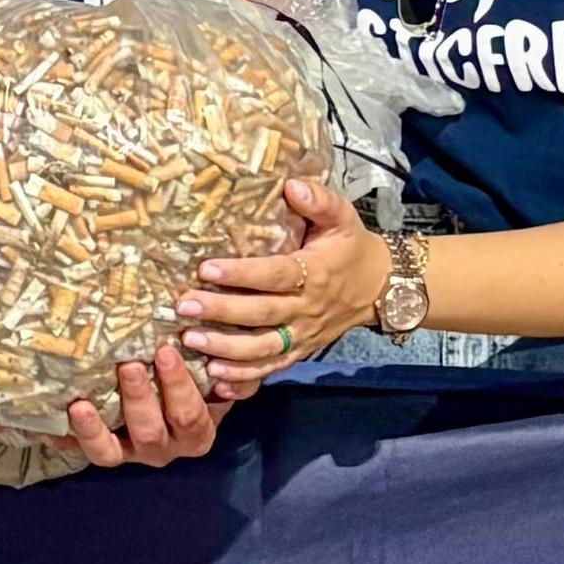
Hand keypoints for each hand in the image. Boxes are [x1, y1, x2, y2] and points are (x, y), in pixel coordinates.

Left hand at [58, 340, 225, 468]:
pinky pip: (79, 451)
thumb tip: (211, 339)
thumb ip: (219, 366)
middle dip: (138, 398)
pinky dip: (63, 439)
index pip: (189, 415)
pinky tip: (46, 427)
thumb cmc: (202, 385)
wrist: (184, 410)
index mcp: (195, 433)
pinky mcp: (102, 450)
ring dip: (94, 428)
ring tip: (79, 404)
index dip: (177, 385)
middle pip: (149, 432)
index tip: (165, 352)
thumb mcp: (217, 380)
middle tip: (128, 365)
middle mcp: (162, 449)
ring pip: (109, 452)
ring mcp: (128, 453)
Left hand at [177, 175, 385, 385]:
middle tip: (184, 306)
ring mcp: (303, 335)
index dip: (241, 274)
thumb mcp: (343, 217)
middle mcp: (307, 308)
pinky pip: (272, 368)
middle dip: (221, 312)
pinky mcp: (300, 352)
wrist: (379, 287)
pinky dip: (245, 377)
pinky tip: (216, 378)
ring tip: (192, 340)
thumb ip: (319, 200)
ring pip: (263, 348)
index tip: (205, 269)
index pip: (275, 275)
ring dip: (226, 349)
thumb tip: (291, 185)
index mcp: (315, 272)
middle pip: (261, 314)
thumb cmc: (351, 247)